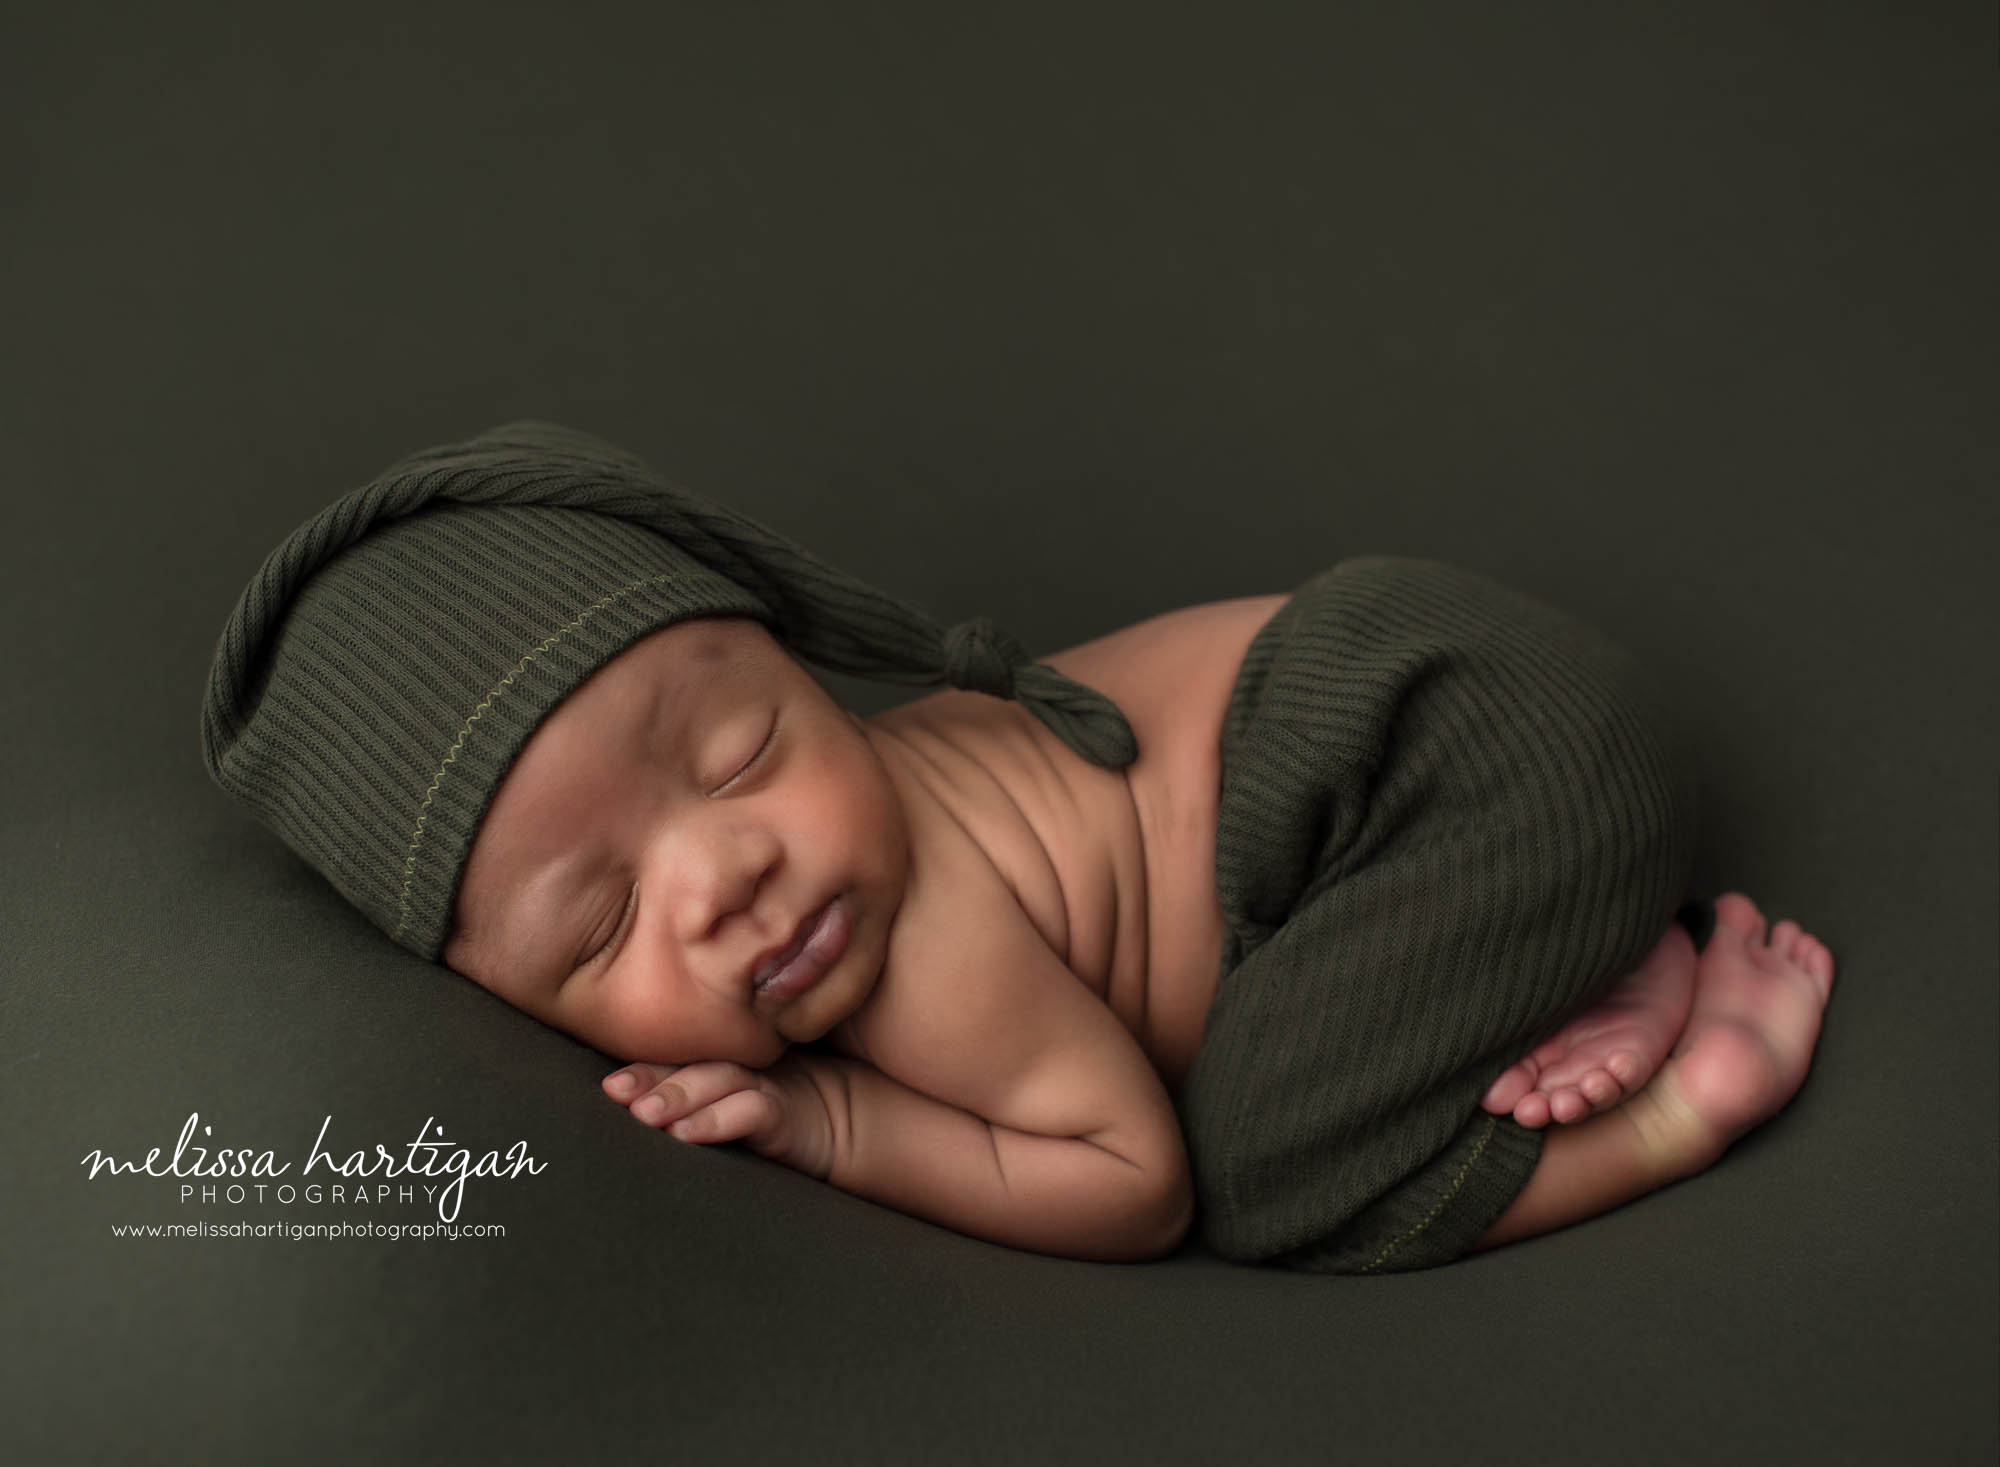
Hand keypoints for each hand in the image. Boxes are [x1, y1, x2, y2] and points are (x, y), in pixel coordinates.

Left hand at [602, 1056, 834, 1178]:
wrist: (846, 1126)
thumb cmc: (779, 1115)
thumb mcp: (733, 1101)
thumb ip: (694, 1093)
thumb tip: (631, 1108)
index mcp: (721, 1063)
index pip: (677, 1059)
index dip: (644, 1069)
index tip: (610, 1086)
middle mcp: (738, 1068)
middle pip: (690, 1066)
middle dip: (651, 1078)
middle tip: (615, 1091)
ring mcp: (765, 1085)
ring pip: (715, 1083)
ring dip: (677, 1096)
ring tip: (643, 1114)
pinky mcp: (786, 1113)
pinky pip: (750, 1111)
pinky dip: (717, 1121)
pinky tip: (685, 1134)